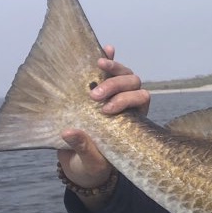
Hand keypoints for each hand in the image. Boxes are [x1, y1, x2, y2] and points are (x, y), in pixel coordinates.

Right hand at [57, 46, 149, 199]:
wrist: (82, 163)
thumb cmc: (93, 163)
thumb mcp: (90, 161)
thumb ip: (84, 148)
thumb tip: (69, 132)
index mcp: (134, 120)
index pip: (142, 100)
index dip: (127, 100)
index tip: (107, 110)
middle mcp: (129, 104)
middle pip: (134, 83)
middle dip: (116, 85)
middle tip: (95, 96)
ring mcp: (116, 94)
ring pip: (124, 74)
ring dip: (113, 68)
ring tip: (96, 65)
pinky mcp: (101, 89)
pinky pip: (108, 71)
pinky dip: (109, 59)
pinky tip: (106, 49)